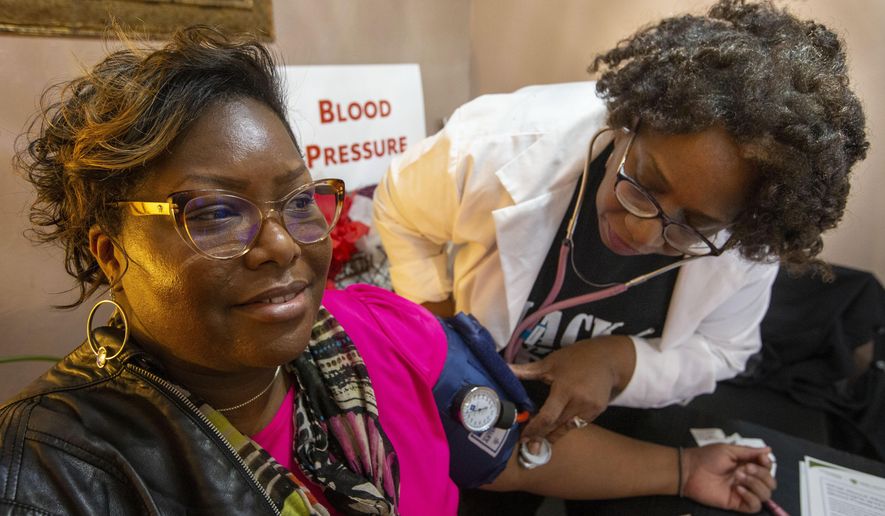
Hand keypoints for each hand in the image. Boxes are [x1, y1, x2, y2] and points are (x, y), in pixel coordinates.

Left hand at [509, 335, 634, 443]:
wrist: (607, 359)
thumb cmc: (575, 358)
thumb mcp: (550, 363)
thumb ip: (526, 371)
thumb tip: (505, 369)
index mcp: (565, 389)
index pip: (548, 416)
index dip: (534, 429)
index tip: (524, 437)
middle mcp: (579, 401)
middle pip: (557, 426)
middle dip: (541, 436)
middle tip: (528, 444)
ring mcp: (591, 408)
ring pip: (567, 428)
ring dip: (553, 435)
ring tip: (539, 441)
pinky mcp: (598, 412)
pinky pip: (578, 424)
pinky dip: (566, 426)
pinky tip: (556, 429)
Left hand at [683, 445, 776, 512]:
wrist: (690, 470)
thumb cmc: (707, 457)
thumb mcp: (729, 450)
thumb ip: (749, 451)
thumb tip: (769, 450)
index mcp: (747, 465)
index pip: (768, 469)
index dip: (768, 465)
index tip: (761, 460)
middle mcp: (748, 479)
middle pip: (770, 483)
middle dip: (762, 474)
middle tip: (745, 468)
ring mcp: (743, 492)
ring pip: (765, 495)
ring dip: (756, 484)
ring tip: (738, 477)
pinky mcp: (737, 503)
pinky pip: (755, 506)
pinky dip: (751, 497)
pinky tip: (738, 488)